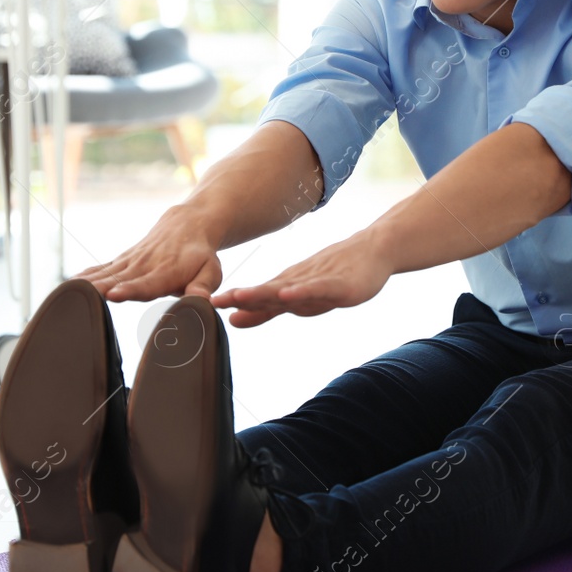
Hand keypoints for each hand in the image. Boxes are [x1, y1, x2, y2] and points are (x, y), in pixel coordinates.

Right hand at [74, 206, 223, 301]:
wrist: (188, 224)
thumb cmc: (200, 255)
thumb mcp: (211, 272)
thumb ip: (203, 287)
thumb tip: (201, 302)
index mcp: (165, 272)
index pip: (146, 283)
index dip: (130, 289)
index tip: (114, 294)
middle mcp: (144, 266)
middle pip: (118, 279)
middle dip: (99, 289)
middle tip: (80, 298)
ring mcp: (130, 262)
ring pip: (105, 273)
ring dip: (86, 284)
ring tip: (66, 293)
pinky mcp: (123, 260)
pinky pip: (101, 268)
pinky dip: (86, 276)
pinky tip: (70, 285)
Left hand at [211, 232, 392, 327]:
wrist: (372, 251)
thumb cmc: (332, 274)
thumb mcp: (295, 295)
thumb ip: (266, 310)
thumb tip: (232, 320)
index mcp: (285, 287)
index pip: (253, 297)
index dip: (229, 302)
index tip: (200, 306)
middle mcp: (296, 283)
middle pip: (265, 293)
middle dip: (238, 298)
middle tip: (212, 302)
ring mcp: (318, 283)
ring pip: (286, 289)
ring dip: (262, 293)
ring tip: (239, 296)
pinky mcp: (340, 285)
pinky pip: (319, 289)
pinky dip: (302, 292)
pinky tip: (288, 294)